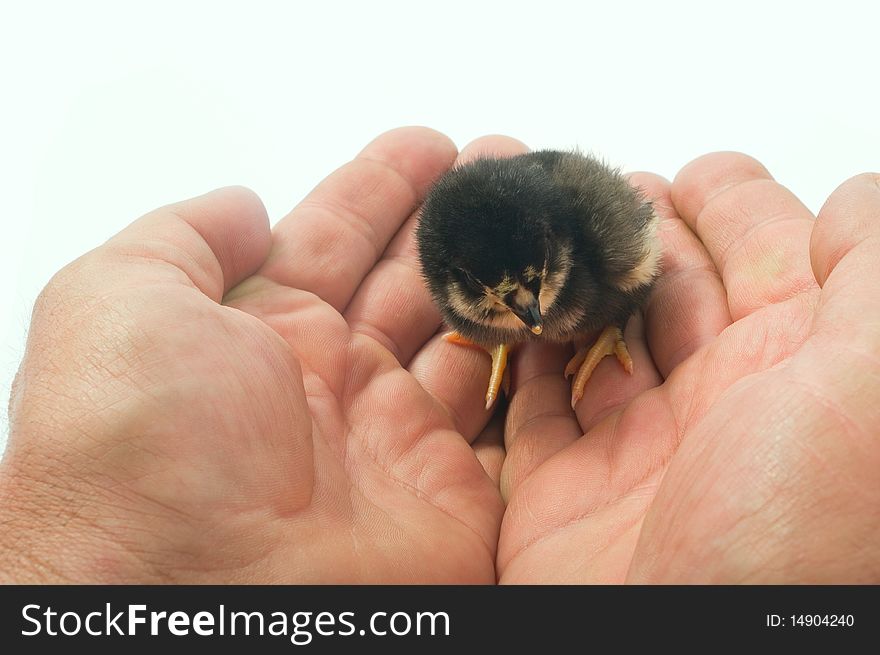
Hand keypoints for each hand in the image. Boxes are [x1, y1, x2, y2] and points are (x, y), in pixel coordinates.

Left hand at [0, 127, 509, 582]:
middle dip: (459, 223)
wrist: (188, 598)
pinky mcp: (449, 491)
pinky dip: (536, 361)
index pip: (335, 237)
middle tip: (510, 171)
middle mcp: (328, 381)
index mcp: (258, 332)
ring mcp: (393, 435)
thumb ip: (184, 239)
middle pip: (409, 280)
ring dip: (506, 277)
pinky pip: (506, 414)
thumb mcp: (119, 301)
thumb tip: (246, 206)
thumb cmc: (136, 443)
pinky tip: (559, 302)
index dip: (383, 188)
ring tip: (549, 218)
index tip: (433, 147)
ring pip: (465, 337)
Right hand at [499, 152, 879, 581]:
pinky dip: (518, 357)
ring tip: (540, 232)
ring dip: (573, 285)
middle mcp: (723, 406)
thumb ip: (872, 275)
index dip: (733, 205)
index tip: (690, 171)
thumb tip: (854, 199)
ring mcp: (639, 450)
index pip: (766, 258)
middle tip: (593, 189)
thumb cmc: (809, 536)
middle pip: (673, 290)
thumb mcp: (873, 383)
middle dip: (636, 233)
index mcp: (800, 370)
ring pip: (600, 340)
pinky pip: (533, 407)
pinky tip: (507, 309)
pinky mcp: (565, 492)